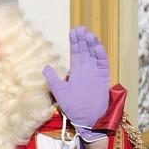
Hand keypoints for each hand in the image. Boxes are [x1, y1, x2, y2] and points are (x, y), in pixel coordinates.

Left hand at [43, 26, 113, 141]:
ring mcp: (96, 73)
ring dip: (92, 44)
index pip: (76, 53)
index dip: (75, 42)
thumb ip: (53, 80)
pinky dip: (101, 56)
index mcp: (76, 72)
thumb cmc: (74, 108)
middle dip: (83, 39)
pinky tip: (97, 47)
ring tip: (88, 34)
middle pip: (86, 50)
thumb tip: (45, 68)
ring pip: (95, 55)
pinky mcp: (103, 78)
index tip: (73, 31)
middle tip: (80, 28)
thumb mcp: (60, 92)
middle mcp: (87, 70)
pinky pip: (103, 64)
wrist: (87, 119)